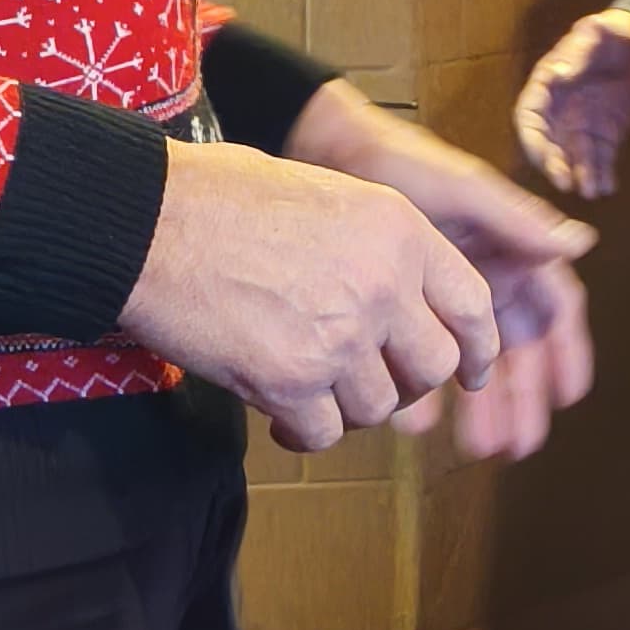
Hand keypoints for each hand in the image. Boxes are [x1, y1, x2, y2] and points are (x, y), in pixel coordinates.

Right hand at [119, 141, 496, 453]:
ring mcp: (341, 338)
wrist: (151, 221)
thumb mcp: (330, 197)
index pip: (473, 304)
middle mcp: (384, 284)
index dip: (479, 347)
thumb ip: (378, 248)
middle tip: (375, 383)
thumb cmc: (224, 198)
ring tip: (311, 387)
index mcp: (400, 230)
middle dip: (409, 383)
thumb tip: (404, 299)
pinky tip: (281, 414)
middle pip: (434, 366)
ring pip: (380, 407)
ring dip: (350, 407)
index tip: (474, 371)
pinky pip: (325, 432)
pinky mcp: (291, 382)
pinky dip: (304, 431)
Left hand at [286, 82, 597, 459]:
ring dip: (481, 406)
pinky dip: (425, 393)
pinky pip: (423, 360)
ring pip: (473, 363)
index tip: (568, 396)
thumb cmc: (403, 163)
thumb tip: (583, 242)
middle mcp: (486, 278)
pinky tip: (419, 424)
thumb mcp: (463, 192)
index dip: (565, 352)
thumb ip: (519, 221)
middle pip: (517, 350)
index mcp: (510, 250)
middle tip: (517, 444)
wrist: (329, 155)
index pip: (553, 310)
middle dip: (521, 397)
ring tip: (480, 446)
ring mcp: (445, 298)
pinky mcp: (405, 311)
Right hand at [514, 5, 629, 200]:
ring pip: (576, 157)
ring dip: (582, 175)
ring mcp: (581, 127)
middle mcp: (559, 113)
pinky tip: (609, 186)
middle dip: (555, 166)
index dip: (533, 140)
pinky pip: (601, 158)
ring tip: (591, 191)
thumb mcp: (595, 32)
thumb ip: (578, 50)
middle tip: (566, 182)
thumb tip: (557, 74)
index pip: (529, 119)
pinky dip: (604, 174)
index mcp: (546, 88)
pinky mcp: (605, 137)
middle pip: (550, 146)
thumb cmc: (611, 34)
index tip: (541, 155)